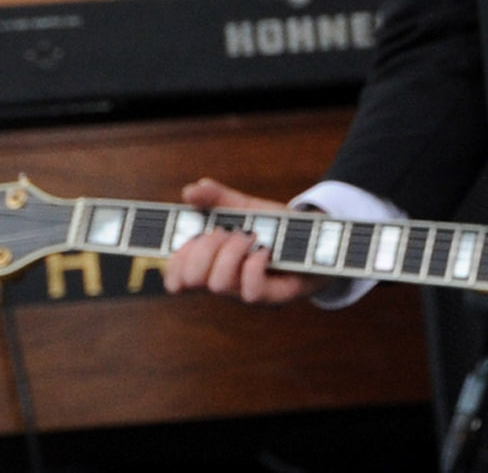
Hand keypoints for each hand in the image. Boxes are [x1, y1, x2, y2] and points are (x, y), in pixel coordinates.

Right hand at [162, 179, 313, 304]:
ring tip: (248, 236)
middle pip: (194, 279)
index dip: (173, 265)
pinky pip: (250, 291)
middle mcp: (226, 281)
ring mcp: (247, 292)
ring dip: (230, 253)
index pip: (179, 277)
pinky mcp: (272, 297)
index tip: (179, 245)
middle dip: (202, 249)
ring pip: (219, 284)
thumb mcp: (244, 206)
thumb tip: (189, 191)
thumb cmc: (275, 227)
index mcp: (213, 263)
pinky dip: (253, 265)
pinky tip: (264, 250)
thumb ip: (216, 197)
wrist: (315, 240)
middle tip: (223, 231)